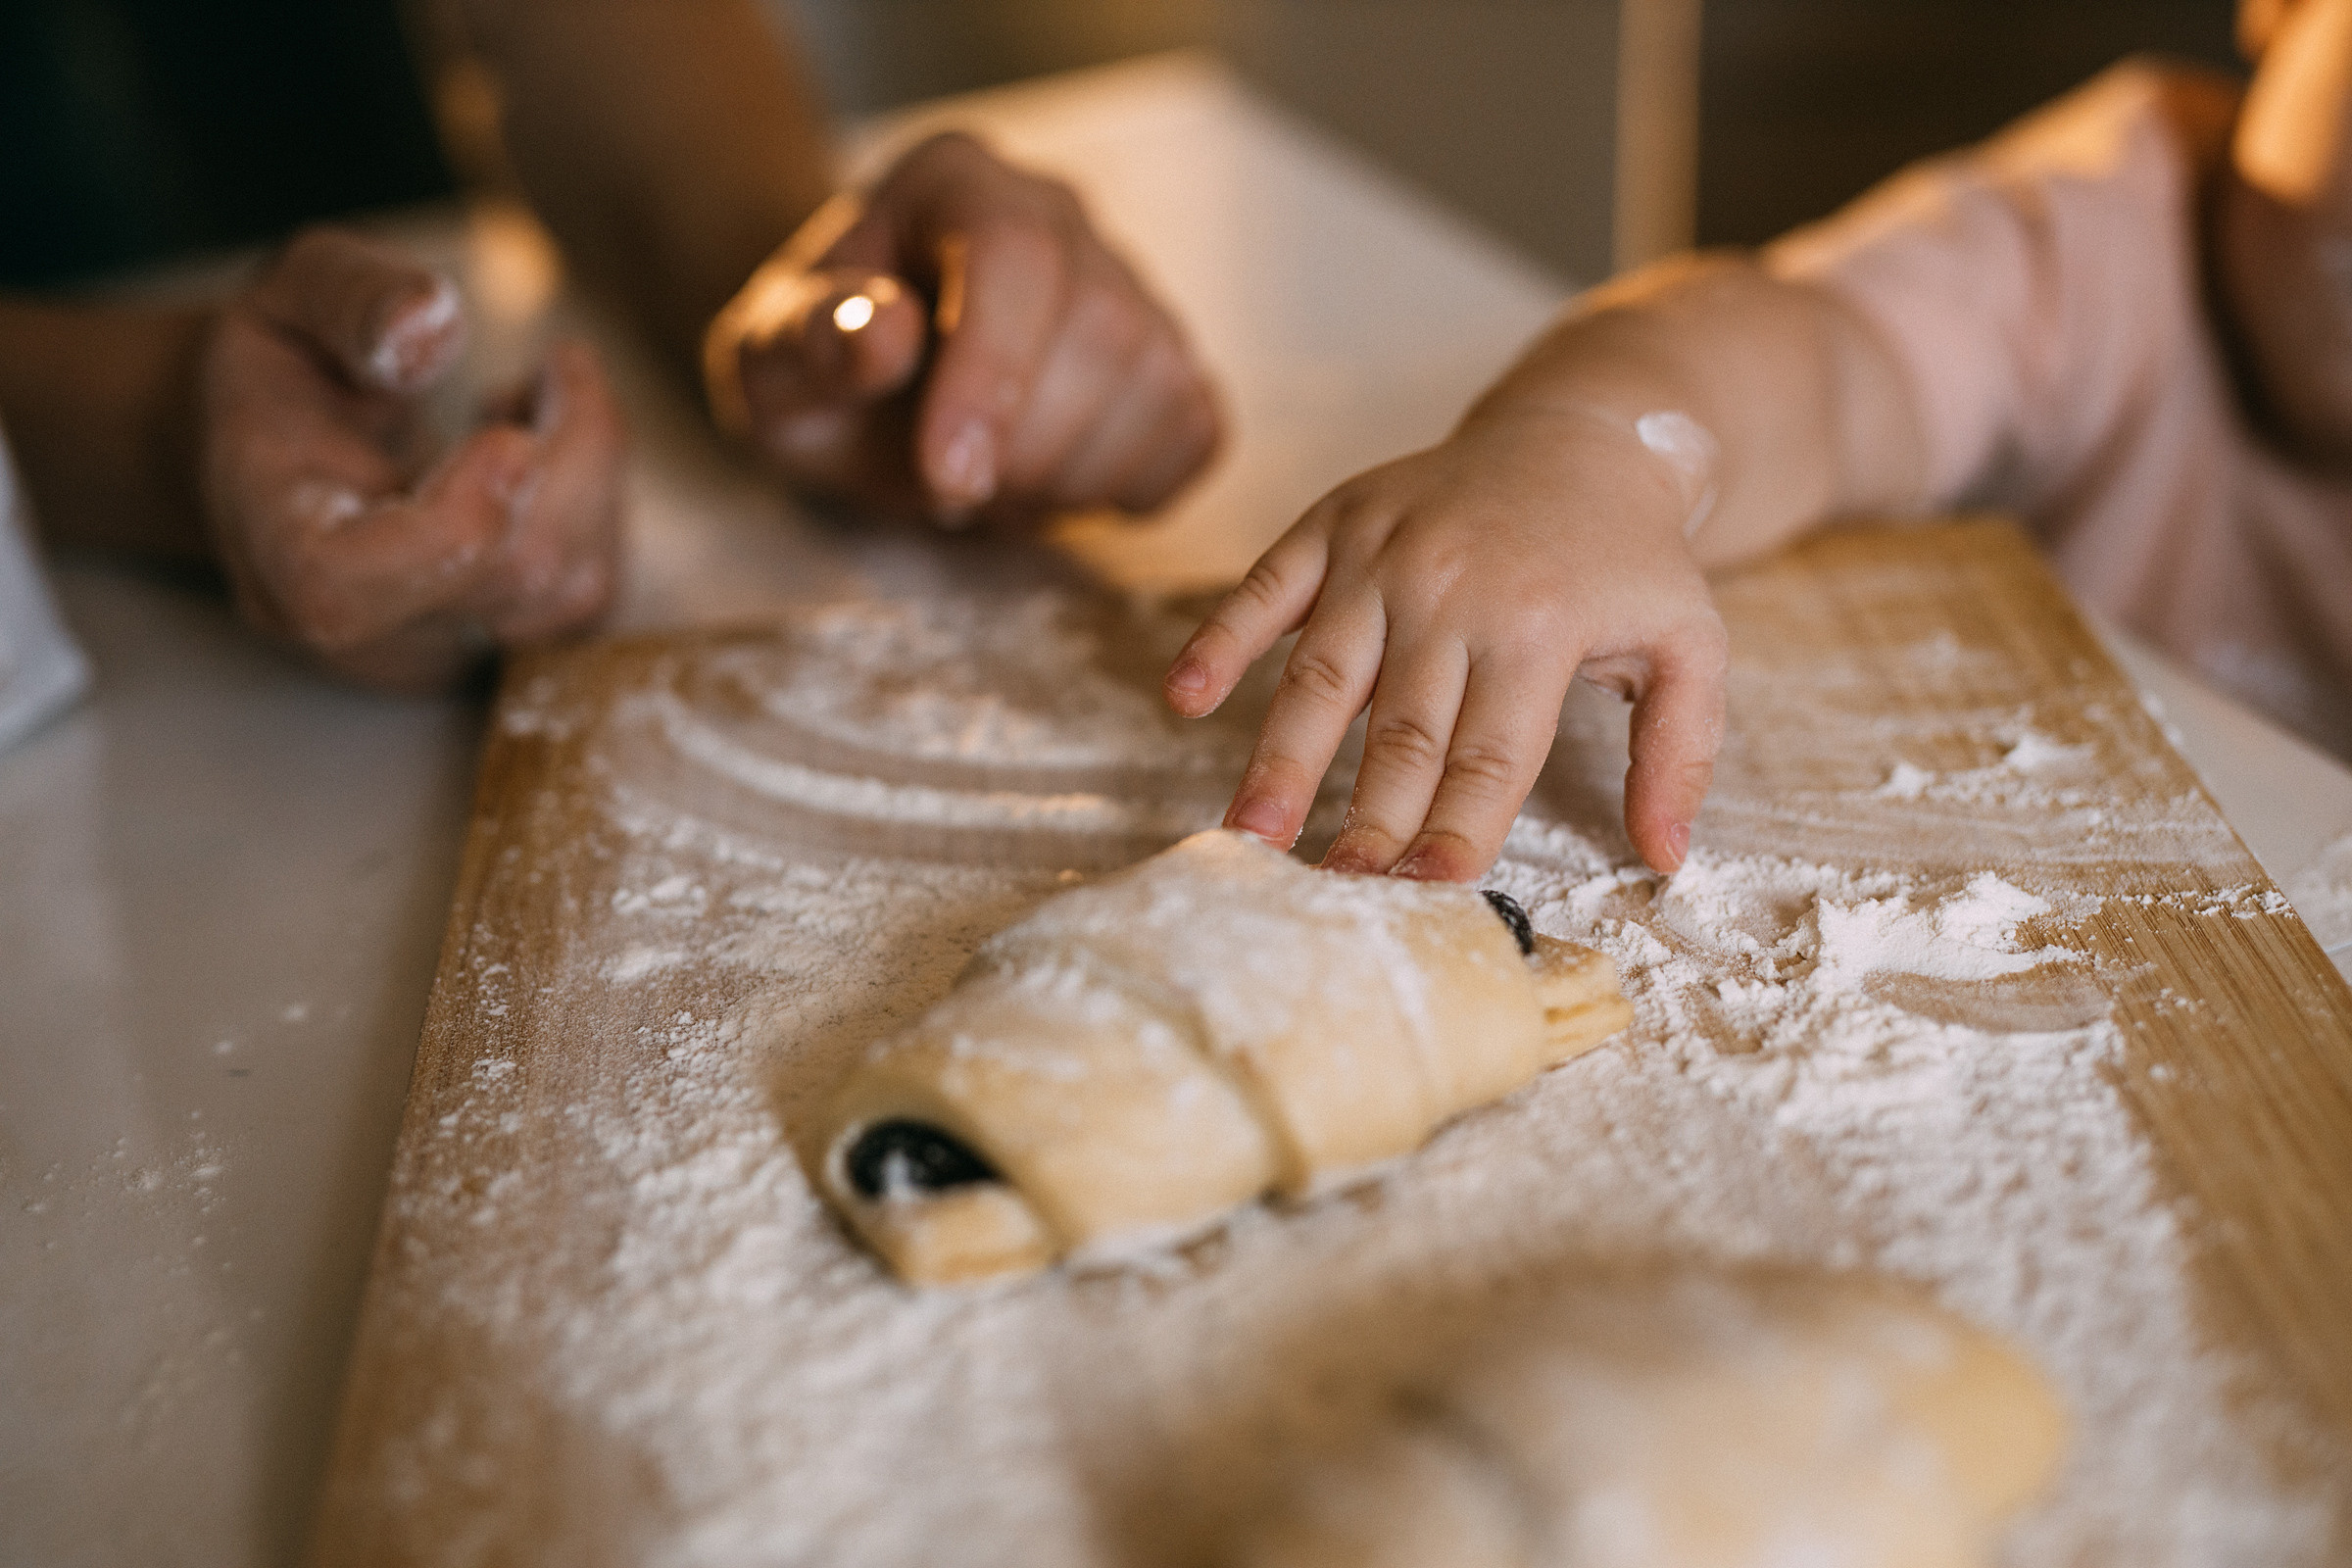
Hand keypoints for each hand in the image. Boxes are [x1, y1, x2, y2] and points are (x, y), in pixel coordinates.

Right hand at [198, 227, 625, 690]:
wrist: (288, 452)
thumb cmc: (288, 368)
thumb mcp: (292, 291)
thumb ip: (351, 299)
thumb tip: (430, 322)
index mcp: (276, 542)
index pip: (348, 587)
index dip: (450, 527)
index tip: (511, 436)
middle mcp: (357, 624)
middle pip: (507, 576)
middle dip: (572, 456)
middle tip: (562, 362)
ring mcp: (436, 649)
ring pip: (571, 590)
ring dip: (596, 472)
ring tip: (547, 391)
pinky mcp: (500, 644)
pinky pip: (591, 591)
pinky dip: (603, 504)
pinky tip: (556, 445)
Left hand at [703, 132, 1221, 524]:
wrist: (871, 392)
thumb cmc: (822, 372)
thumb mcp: (770, 366)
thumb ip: (808, 343)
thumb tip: (883, 331)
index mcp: (953, 183)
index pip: (1014, 254)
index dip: (993, 374)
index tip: (949, 477)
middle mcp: (1057, 210)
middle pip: (1101, 322)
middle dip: (1028, 444)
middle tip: (952, 493)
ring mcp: (1130, 283)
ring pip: (1159, 377)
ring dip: (1073, 474)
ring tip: (994, 488)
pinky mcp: (1172, 359)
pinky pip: (1194, 429)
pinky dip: (1132, 485)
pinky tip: (1055, 486)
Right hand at [1163, 407, 1728, 880]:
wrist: (1582, 434)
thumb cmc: (1629, 561)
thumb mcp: (1692, 645)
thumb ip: (1680, 753)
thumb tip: (1667, 859)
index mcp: (1541, 625)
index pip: (1491, 754)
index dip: (1458, 830)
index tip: (1428, 896)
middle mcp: (1454, 588)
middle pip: (1403, 731)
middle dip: (1368, 821)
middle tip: (1336, 895)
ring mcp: (1384, 553)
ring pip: (1325, 674)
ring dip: (1283, 758)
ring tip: (1252, 833)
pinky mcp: (1335, 523)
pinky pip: (1266, 587)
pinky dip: (1221, 640)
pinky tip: (1184, 699)